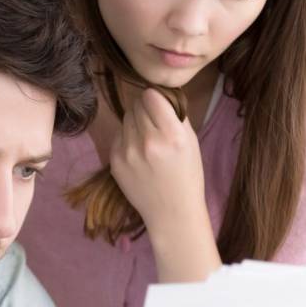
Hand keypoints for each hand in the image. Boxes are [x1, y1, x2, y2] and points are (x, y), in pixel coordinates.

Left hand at [109, 88, 208, 234]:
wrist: (172, 212)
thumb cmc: (187, 175)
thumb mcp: (191, 141)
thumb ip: (175, 115)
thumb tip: (158, 94)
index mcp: (172, 135)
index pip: (151, 96)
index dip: (156, 100)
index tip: (160, 108)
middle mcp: (148, 141)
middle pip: (136, 105)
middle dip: (145, 110)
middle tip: (154, 125)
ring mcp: (128, 152)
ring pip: (125, 118)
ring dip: (135, 123)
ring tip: (147, 141)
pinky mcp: (114, 161)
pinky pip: (118, 135)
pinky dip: (127, 139)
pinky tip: (138, 154)